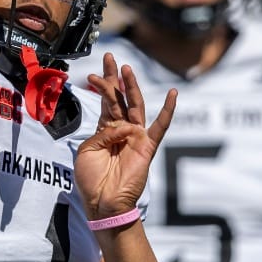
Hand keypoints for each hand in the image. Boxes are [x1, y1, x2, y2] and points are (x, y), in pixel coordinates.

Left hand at [77, 53, 176, 219]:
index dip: (101, 87)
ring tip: (127, 69)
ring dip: (132, 87)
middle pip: (120, 98)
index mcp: (105, 131)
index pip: (106, 103)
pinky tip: (173, 95)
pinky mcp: (147, 146)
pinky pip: (160, 127)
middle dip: (115, 78)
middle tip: (111, 58)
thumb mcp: (87, 151)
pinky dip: (168, 111)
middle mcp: (121, 130)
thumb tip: (119, 125)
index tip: (94, 73)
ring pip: (135, 106)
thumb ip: (101, 133)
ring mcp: (135, 137)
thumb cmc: (92, 180)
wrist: (103, 203)